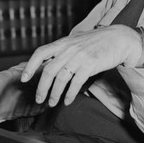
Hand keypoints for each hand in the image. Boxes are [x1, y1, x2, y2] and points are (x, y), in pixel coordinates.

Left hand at [19, 26, 142, 107]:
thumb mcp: (77, 41)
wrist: (119, 39)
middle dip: (42, 88)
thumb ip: (64, 50)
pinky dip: (69, 94)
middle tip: (39, 99)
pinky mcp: (90, 65)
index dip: (30, 67)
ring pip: (60, 79)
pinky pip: (75, 83)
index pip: (40, 53)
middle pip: (48, 71)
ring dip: (54, 94)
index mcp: (63, 42)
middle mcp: (69, 49)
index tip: (24, 79)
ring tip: (53, 103)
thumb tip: (50, 63)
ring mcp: (79, 57)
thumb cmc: (98, 42)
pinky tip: (67, 101)